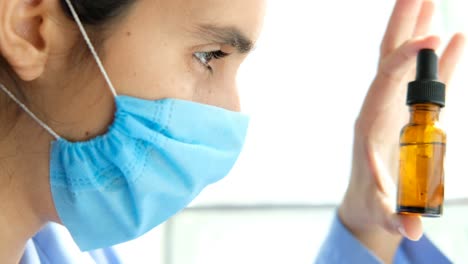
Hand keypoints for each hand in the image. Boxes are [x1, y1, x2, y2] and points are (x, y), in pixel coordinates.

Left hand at [339, 0, 464, 260]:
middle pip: (389, 58)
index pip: (384, 81)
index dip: (404, 60)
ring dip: (420, 30)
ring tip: (433, 0)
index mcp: (369, 122)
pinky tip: (456, 39)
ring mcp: (395, 106)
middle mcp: (379, 106)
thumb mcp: (383, 211)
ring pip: (406, 61)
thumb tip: (413, 230)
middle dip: (403, 24)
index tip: (430, 38)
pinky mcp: (410, 112)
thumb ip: (398, 218)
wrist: (368, 201)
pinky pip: (427, 80)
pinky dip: (441, 59)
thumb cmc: (372, 203)